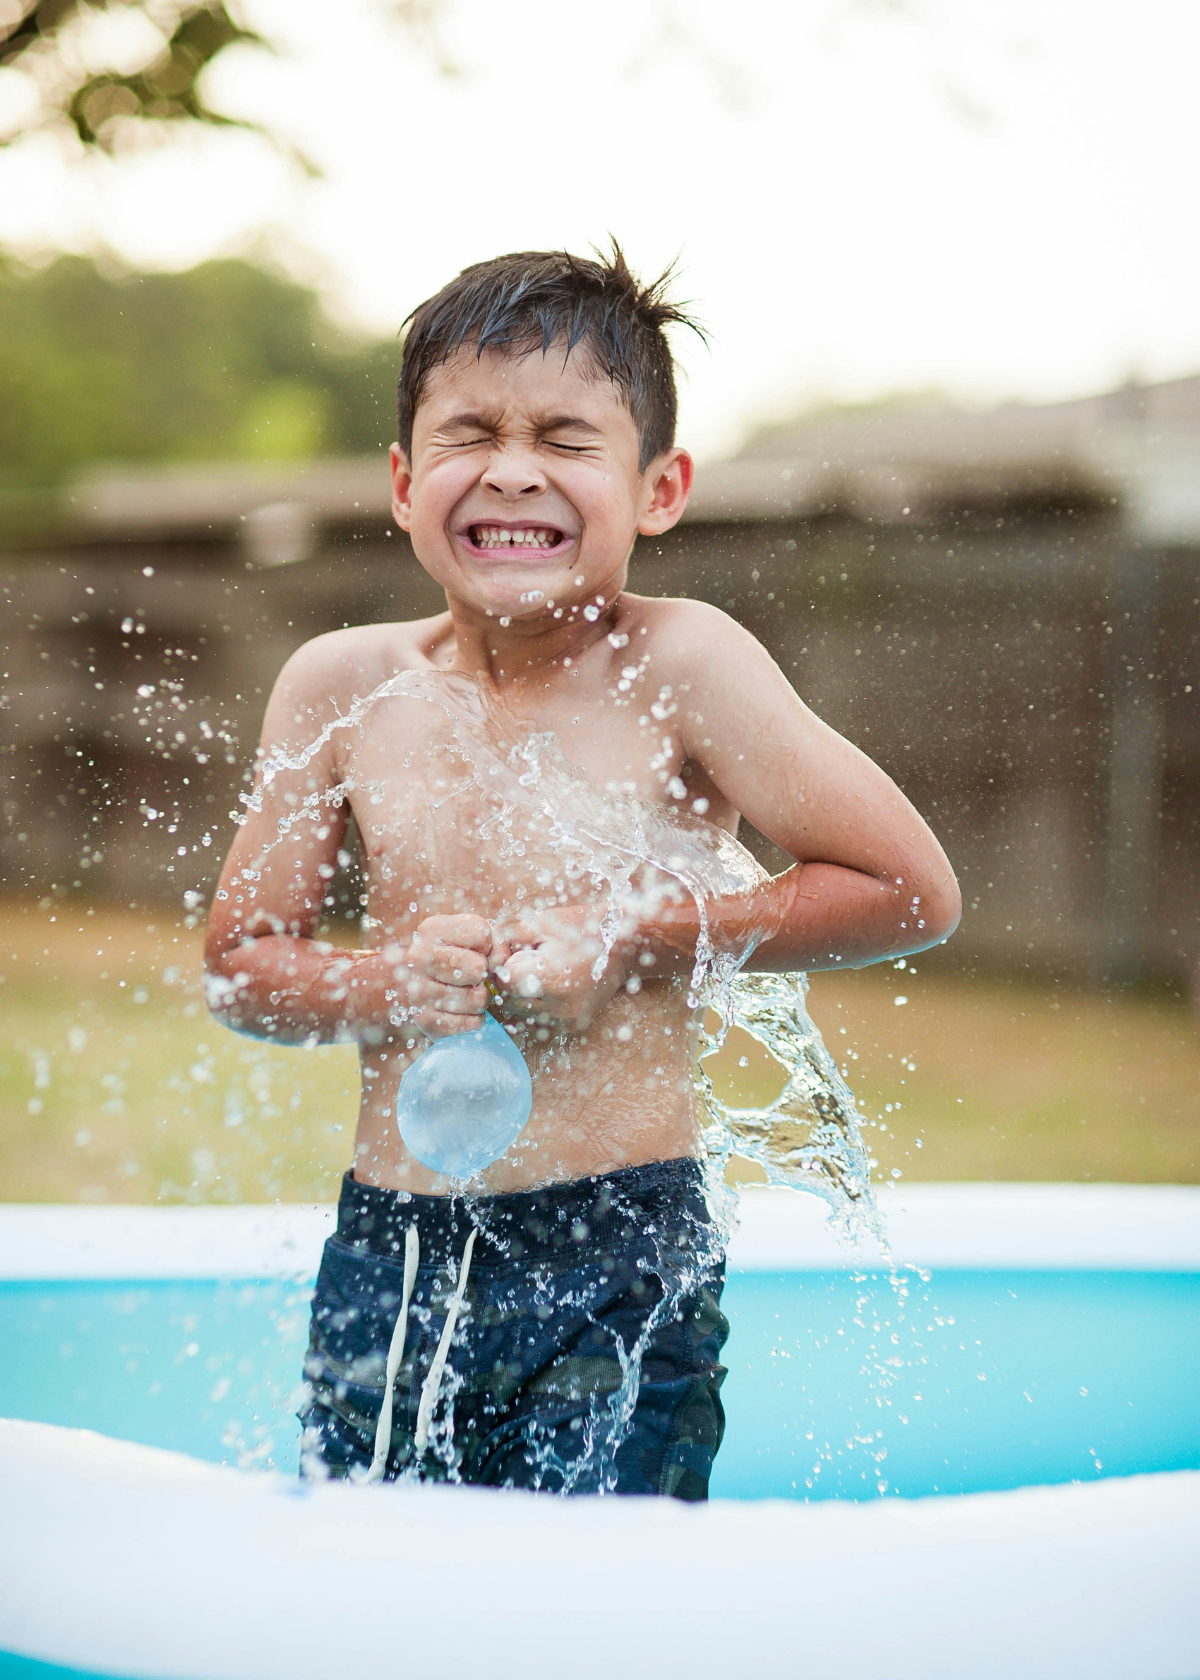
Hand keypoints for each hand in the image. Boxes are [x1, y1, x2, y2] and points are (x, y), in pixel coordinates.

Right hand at [389, 914, 491, 1038]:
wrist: (438, 991)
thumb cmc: (466, 960)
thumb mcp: (483, 941)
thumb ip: (498, 944)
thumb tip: (499, 968)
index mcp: (432, 929)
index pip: (480, 933)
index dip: (490, 946)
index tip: (480, 952)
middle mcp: (418, 956)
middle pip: (476, 967)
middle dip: (485, 976)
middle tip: (475, 978)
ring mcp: (416, 989)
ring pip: (475, 998)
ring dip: (481, 1000)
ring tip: (469, 994)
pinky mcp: (423, 1019)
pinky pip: (468, 1023)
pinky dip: (475, 1021)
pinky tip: (465, 1013)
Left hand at [491, 905, 628, 1031]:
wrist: (625, 946)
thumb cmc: (580, 928)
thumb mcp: (539, 924)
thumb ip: (507, 942)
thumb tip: (486, 962)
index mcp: (549, 979)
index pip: (503, 982)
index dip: (503, 966)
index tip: (515, 954)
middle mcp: (558, 1007)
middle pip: (510, 1002)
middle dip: (511, 983)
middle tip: (527, 962)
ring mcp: (567, 1019)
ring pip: (522, 1015)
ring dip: (522, 996)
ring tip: (540, 974)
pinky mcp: (574, 1026)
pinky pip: (541, 1020)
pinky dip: (538, 1005)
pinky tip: (551, 987)